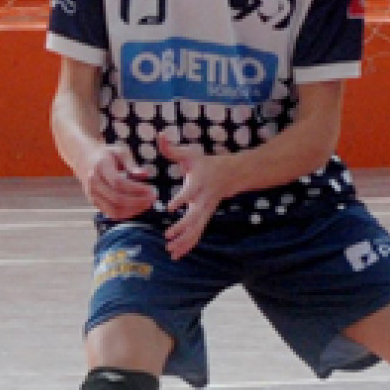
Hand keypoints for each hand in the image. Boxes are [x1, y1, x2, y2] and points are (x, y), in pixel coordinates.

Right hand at [74, 142, 155, 221]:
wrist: (85, 158)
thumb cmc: (107, 154)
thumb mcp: (120, 152)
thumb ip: (132, 164)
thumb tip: (145, 174)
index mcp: (100, 167)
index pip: (118, 183)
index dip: (136, 189)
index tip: (151, 190)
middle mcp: (94, 182)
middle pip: (117, 199)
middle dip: (138, 202)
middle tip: (153, 199)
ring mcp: (92, 194)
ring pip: (114, 210)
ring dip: (134, 210)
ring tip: (147, 204)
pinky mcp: (94, 203)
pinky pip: (112, 214)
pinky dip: (127, 214)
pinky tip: (137, 207)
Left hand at [156, 139, 243, 260]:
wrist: (231, 174)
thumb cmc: (205, 163)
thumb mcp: (189, 153)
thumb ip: (172, 149)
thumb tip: (159, 135)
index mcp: (199, 183)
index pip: (190, 192)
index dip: (181, 199)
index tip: (169, 207)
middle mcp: (203, 200)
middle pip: (195, 217)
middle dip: (182, 228)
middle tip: (167, 235)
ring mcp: (206, 211)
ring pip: (197, 230)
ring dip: (184, 241)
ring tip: (170, 251)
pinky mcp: (205, 217)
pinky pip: (197, 234)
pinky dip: (188, 244)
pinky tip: (177, 254)